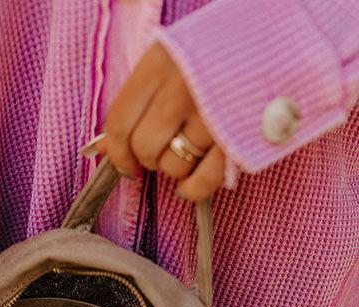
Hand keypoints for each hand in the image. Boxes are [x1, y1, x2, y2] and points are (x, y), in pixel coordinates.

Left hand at [86, 41, 225, 200]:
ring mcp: (212, 113)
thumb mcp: (171, 60)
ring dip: (176, 168)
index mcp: (160, 62)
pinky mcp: (237, 137)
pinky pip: (203, 180)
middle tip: (164, 148)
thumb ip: (139, 100)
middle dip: (149, 158)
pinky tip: (189, 186)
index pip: (119, 123)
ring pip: (173, 166)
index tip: (125, 163)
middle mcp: (183, 87)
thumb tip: (105, 147)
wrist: (274, 45)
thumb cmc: (215, 55)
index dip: (118, 153)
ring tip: (188, 152)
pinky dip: (193, 189)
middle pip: (145, 148)